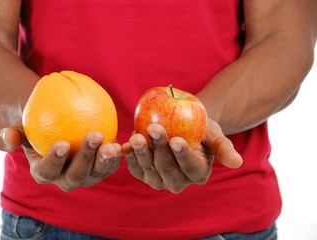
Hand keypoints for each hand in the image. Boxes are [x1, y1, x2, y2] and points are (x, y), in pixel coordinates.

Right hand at [0, 118, 121, 191]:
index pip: (48, 171)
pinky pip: (111, 165)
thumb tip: (6, 138)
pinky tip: (121, 142)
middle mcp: (65, 179)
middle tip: (93, 136)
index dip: (54, 161)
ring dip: (105, 160)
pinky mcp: (101, 168)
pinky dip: (117, 156)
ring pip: (97, 173)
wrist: (56, 124)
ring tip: (111, 144)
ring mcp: (86, 176)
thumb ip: (9, 135)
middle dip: (85, 158)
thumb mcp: (19, 128)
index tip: (62, 144)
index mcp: (44, 173)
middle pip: (76, 175)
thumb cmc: (35, 125)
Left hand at [121, 119, 241, 193]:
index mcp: (198, 174)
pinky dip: (130, 157)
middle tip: (154, 128)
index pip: (191, 166)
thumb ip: (223, 148)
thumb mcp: (214, 135)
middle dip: (160, 148)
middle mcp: (179, 182)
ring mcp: (160, 181)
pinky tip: (125, 145)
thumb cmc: (200, 129)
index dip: (183, 154)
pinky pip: (135, 168)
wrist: (181, 128)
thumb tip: (237, 163)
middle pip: (167, 168)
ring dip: (142, 153)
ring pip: (149, 170)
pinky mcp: (144, 175)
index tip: (176, 139)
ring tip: (137, 136)